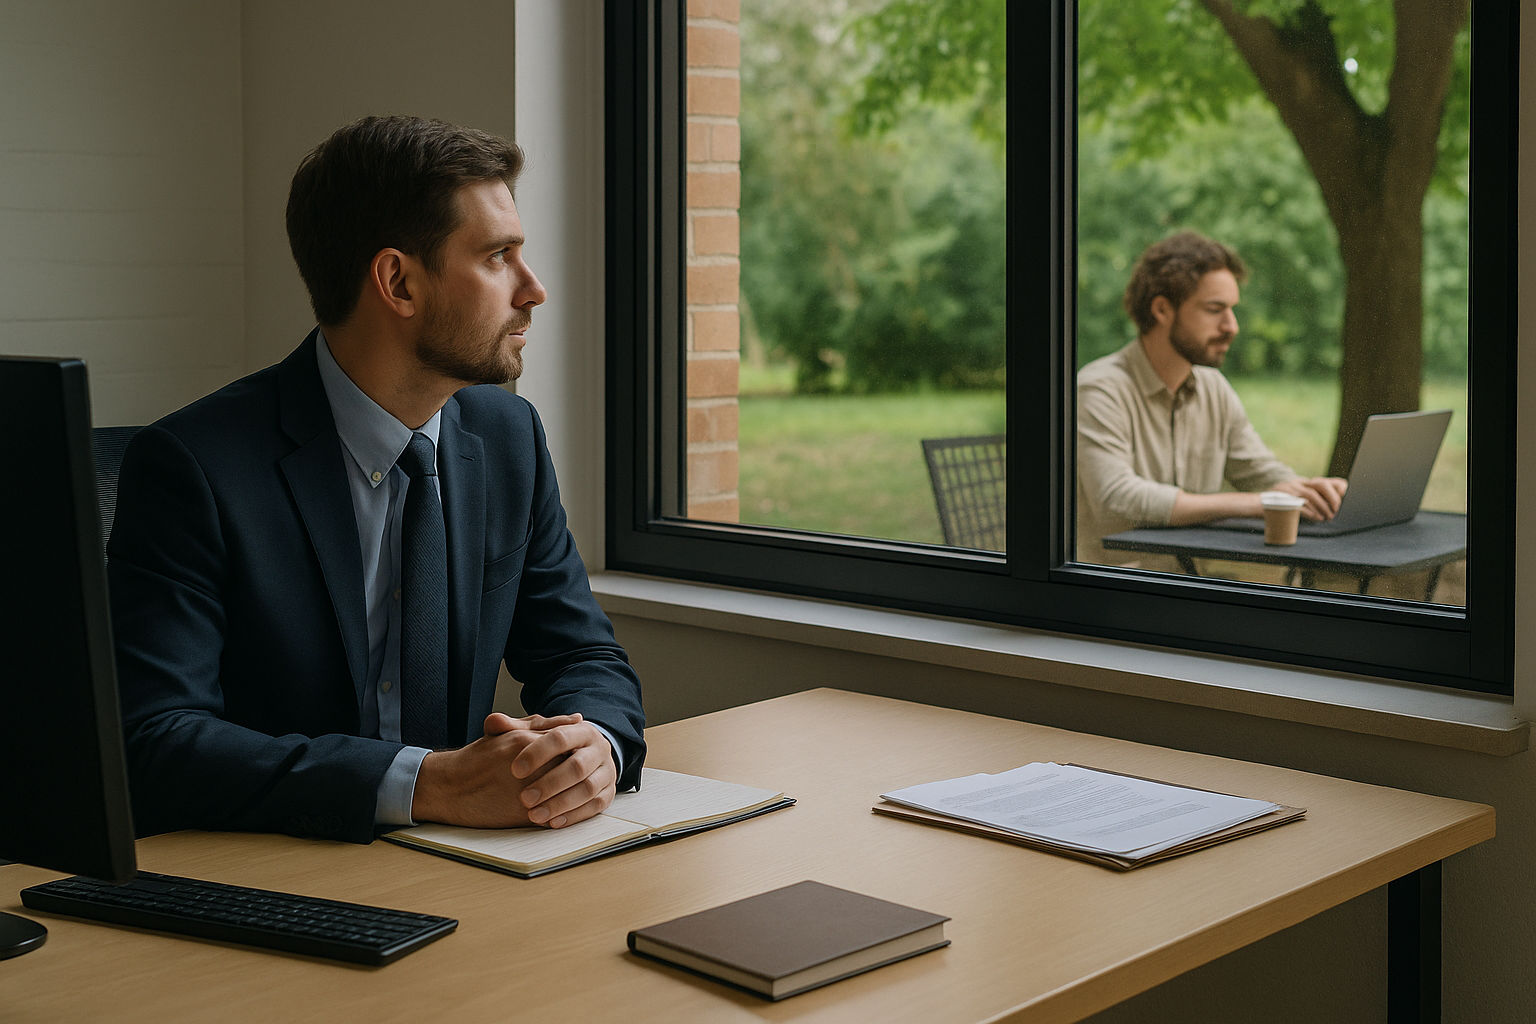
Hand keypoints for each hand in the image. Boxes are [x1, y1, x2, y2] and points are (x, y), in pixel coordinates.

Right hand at [410, 712, 588, 827]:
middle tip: (573, 773)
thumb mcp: (508, 733)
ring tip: (565, 790)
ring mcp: (529, 793)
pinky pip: (555, 813)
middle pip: (572, 767)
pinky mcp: (524, 816)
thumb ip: (544, 725)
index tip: (575, 752)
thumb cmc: (479, 758)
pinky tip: (553, 805)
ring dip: (570, 792)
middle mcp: (530, 767)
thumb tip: (577, 719)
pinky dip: (559, 810)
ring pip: (567, 791)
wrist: (449, 788)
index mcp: (527, 742)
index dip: (576, 749)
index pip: (570, 743)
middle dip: (575, 772)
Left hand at [501, 714, 617, 828]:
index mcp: (580, 730)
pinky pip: (595, 806)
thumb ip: (515, 728)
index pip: (560, 737)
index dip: (538, 753)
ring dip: (560, 804)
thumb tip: (494, 722)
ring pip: (588, 789)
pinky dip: (574, 816)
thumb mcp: (537, 733)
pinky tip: (553, 822)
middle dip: (549, 784)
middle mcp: (598, 749)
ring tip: (535, 815)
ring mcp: (606, 772)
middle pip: (577, 766)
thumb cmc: (556, 746)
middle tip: (524, 798)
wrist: (587, 755)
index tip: (515, 770)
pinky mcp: (608, 793)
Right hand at [1270, 476, 1347, 520]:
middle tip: (1336, 511)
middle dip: (1332, 498)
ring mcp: (1289, 491)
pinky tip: (1317, 518)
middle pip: (1321, 484)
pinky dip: (1311, 512)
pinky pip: (1300, 504)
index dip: (1336, 489)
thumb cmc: (1276, 505)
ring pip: (1312, 495)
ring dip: (1323, 507)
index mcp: (1302, 483)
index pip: (1324, 481)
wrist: (1254, 504)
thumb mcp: (1293, 499)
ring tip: (1327, 518)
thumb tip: (1328, 511)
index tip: (1341, 502)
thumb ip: (1308, 502)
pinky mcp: (1282, 500)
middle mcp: (1297, 484)